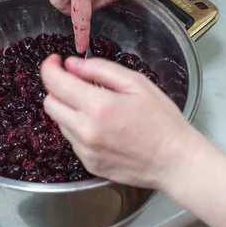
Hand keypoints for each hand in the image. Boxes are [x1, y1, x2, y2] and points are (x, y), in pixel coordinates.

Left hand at [40, 54, 203, 189]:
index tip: (56, 61)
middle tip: (75, 82)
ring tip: (97, 107)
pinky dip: (80, 129)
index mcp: (98, 106)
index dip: (50, 67)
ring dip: (69, 110)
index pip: (55, 83)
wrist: (175, 161)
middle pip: (50, 104)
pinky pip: (73, 141)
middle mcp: (85, 131)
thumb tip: (72, 65)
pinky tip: (102, 127)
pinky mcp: (89, 164)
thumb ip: (101, 69)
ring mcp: (85, 151)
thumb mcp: (137, 83)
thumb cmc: (163, 121)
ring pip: (60, 123)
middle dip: (58, 89)